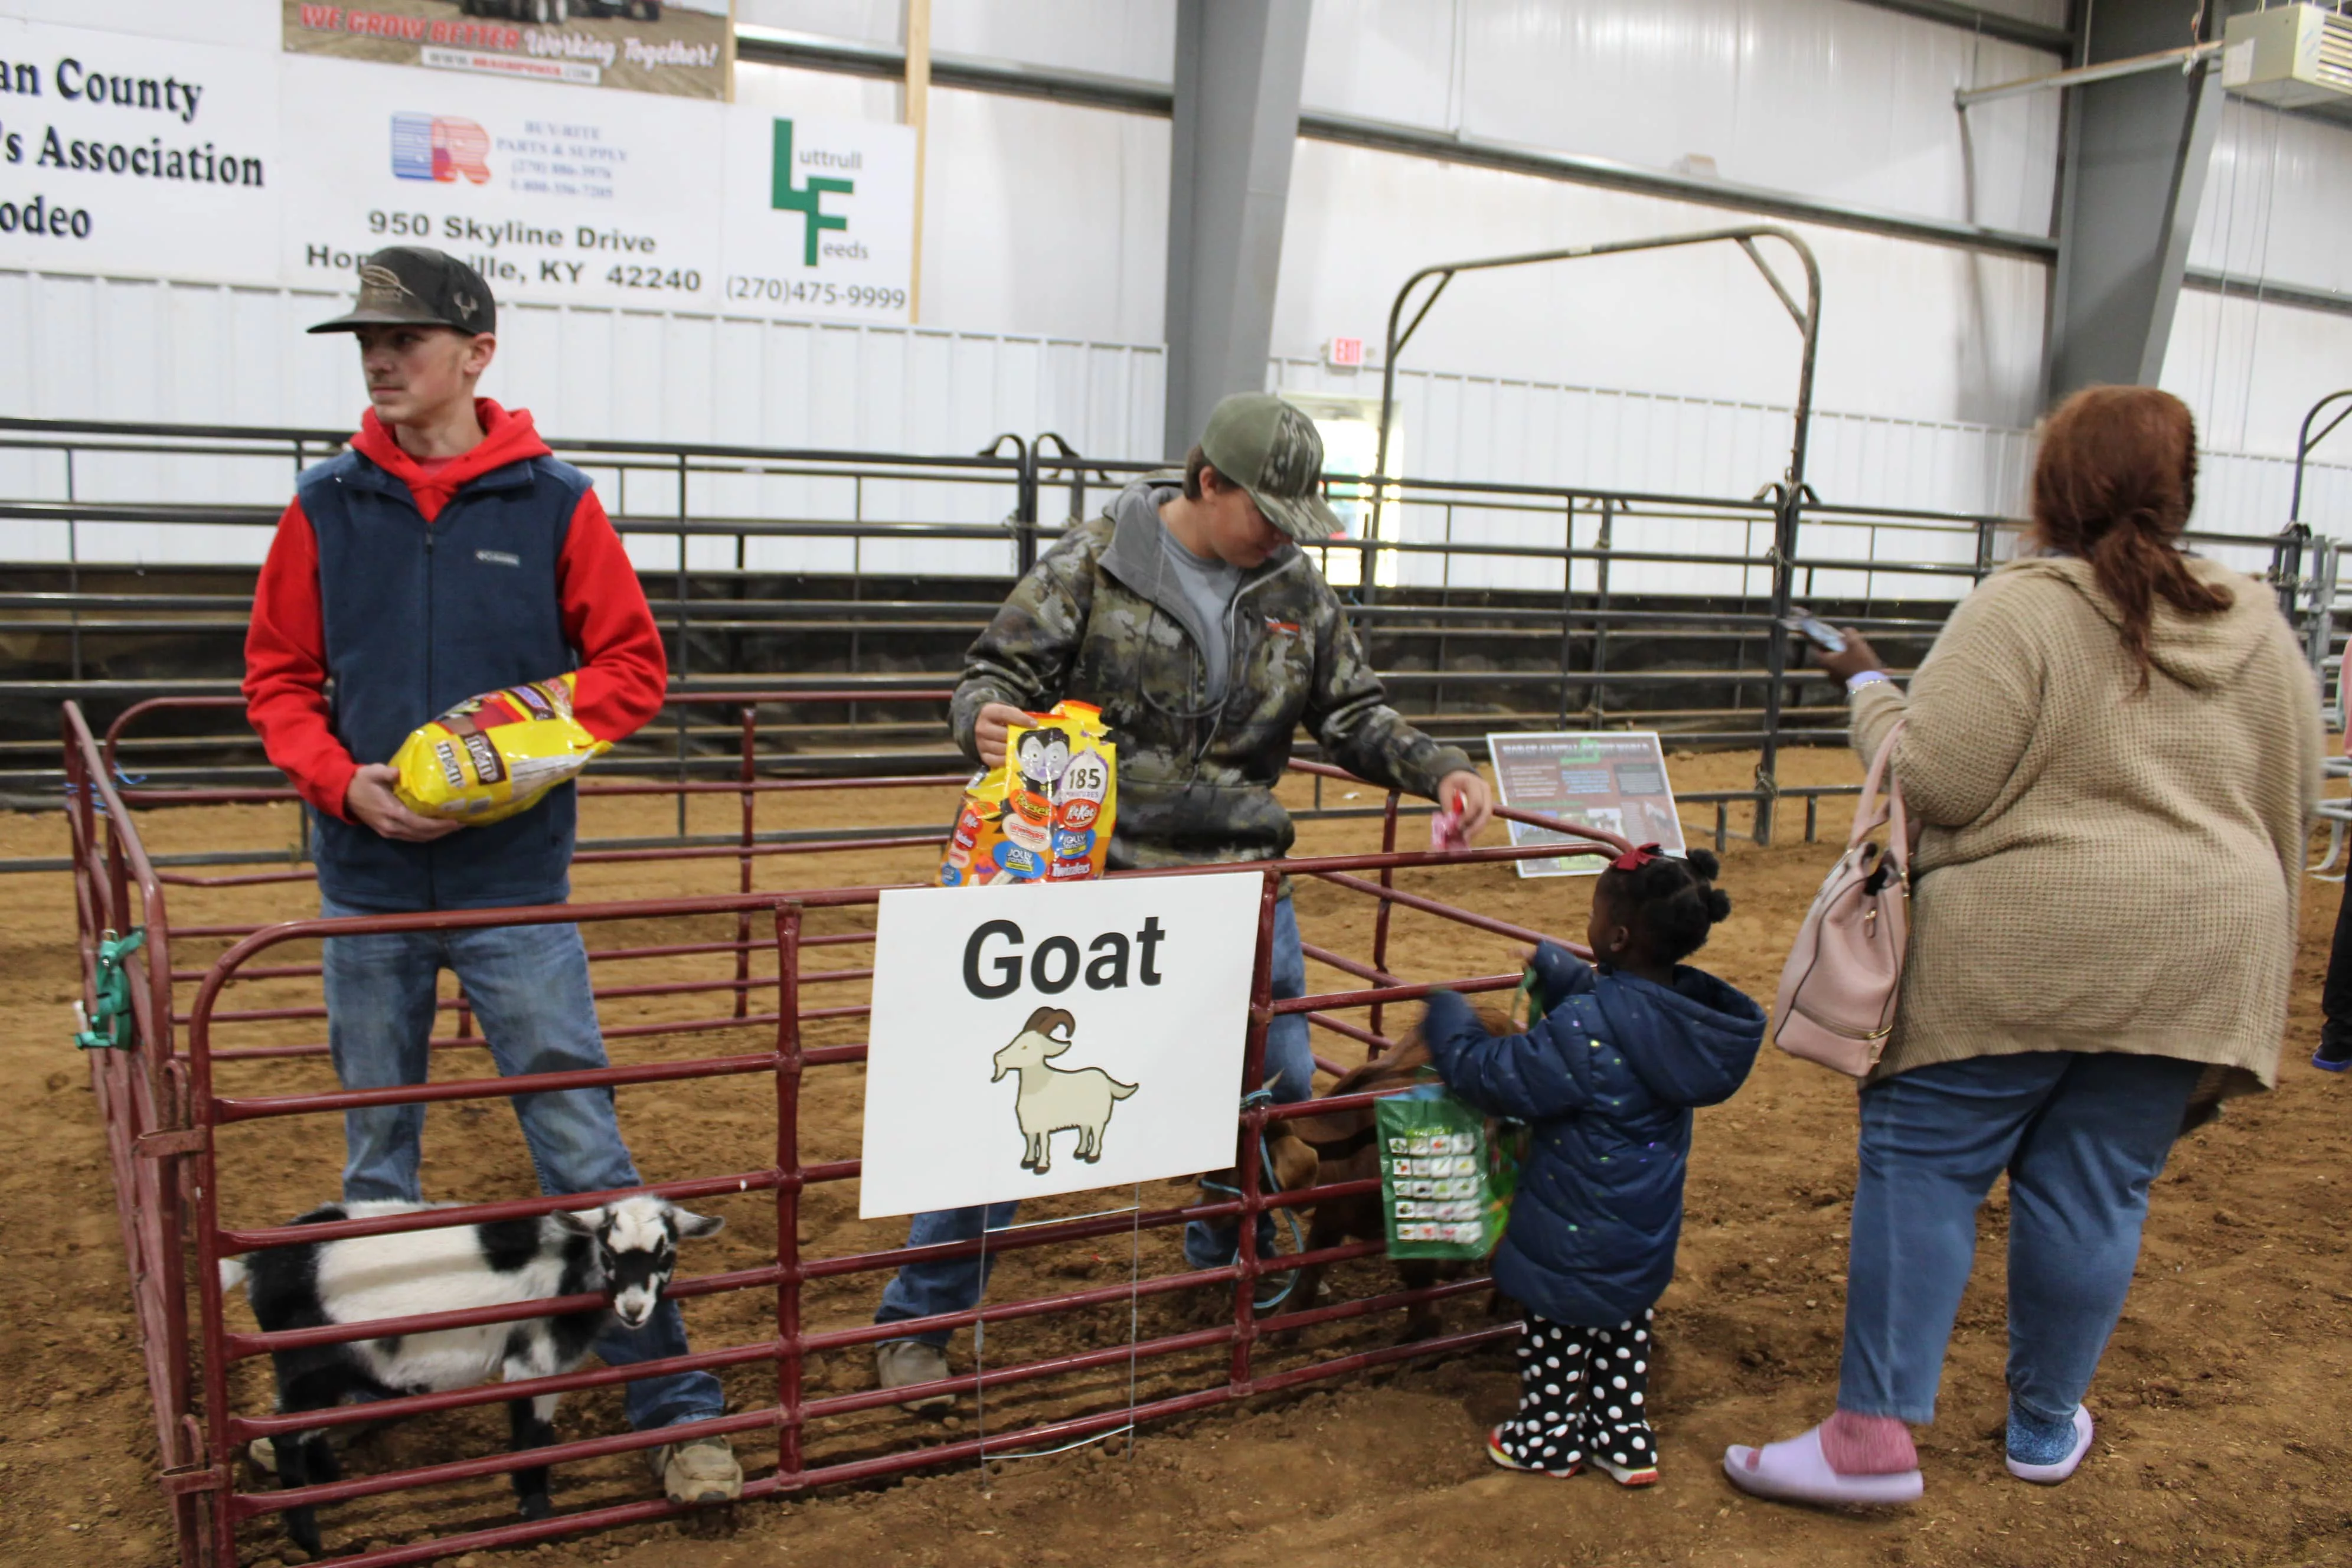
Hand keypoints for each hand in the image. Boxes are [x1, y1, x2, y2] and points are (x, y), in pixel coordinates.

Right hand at [343, 763, 461, 841]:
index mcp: (391, 812)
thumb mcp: (373, 772)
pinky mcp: (387, 832)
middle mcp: (392, 826)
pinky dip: (425, 835)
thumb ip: (387, 773)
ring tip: (452, 827)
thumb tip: (400, 772)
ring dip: (436, 835)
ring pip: (417, 839)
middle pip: (422, 834)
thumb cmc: (361, 781)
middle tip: (461, 824)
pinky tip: (436, 830)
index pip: (419, 823)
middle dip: (443, 831)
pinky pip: (411, 838)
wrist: (343, 794)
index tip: (455, 821)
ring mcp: (389, 831)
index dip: (439, 825)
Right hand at [973, 702, 1030, 768]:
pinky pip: (995, 760)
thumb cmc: (998, 719)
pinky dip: (1007, 760)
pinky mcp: (982, 755)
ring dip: (1014, 750)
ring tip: (1025, 749)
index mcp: (988, 712)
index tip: (1034, 724)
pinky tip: (1015, 758)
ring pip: (1001, 748)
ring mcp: (980, 743)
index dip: (1020, 719)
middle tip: (1031, 740)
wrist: (979, 725)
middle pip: (1003, 734)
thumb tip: (1034, 725)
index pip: (1004, 714)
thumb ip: (1017, 715)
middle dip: (1018, 737)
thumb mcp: (1005, 711)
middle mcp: (982, 728)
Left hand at [1435, 770, 1493, 838]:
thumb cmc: (1450, 783)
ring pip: (1487, 817)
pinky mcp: (1487, 804)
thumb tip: (1450, 825)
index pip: (1476, 802)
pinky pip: (1484, 817)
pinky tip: (1468, 833)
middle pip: (1486, 811)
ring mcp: (1488, 797)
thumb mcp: (1444, 790)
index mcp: (1473, 783)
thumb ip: (1447, 806)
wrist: (1457, 776)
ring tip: (1466, 838)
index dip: (1468, 816)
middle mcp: (1485, 789)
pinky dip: (1477, 826)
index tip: (1458, 826)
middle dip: (1476, 827)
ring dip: (1477, 829)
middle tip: (1465, 838)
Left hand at [1813, 629, 1884, 685]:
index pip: (1815, 650)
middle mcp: (1828, 672)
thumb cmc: (1860, 664)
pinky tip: (1859, 664)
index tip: (1822, 636)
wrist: (1869, 687)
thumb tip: (1845, 630)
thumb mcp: (1855, 644)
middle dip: (1834, 650)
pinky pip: (1844, 674)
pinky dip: (1848, 667)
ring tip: (1854, 653)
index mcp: (1826, 662)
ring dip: (1842, 659)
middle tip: (1841, 643)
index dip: (1817, 642)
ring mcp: (1836, 681)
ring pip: (1837, 666)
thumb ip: (1849, 634)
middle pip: (1827, 658)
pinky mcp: (1845, 686)